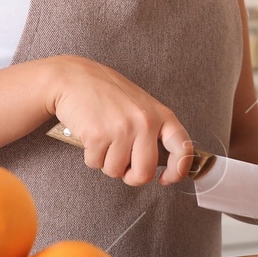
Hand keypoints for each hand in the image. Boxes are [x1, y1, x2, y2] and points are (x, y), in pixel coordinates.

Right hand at [45, 56, 197, 185]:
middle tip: (123, 165)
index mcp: (161, 115)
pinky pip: (95, 163)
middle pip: (144, 173)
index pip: (182, 148)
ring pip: (116, 171)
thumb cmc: (108, 93)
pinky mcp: (98, 135)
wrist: (75, 78)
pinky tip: (91, 135)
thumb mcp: (142, 106)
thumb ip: (154, 131)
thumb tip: (162, 165)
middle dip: (131, 176)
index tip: (166, 178)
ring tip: (104, 139)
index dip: (178, 171)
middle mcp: (145, 122)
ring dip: (106, 162)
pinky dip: (91, 155)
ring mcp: (122, 129)